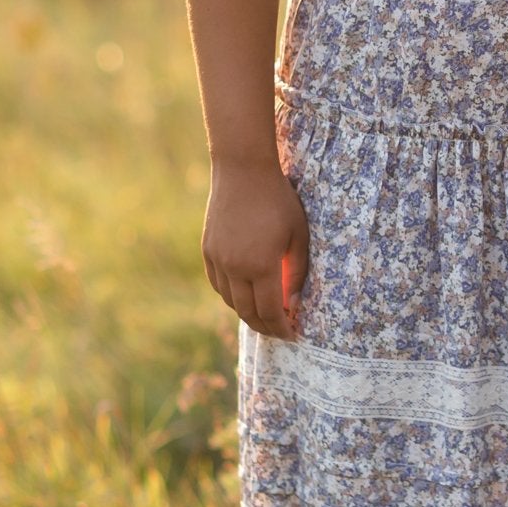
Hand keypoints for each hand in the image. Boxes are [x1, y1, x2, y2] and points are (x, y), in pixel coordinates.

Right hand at [202, 159, 310, 341]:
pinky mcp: (208, 250)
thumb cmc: (278, 200)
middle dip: (265, 327)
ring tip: (263, 317)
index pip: (270, 311)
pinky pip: (218, 284)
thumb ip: (297, 273)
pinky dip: (231, 296)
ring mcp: (217, 259)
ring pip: (230, 300)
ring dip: (247, 313)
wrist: (243, 170)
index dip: (281, 327)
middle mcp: (235, 267)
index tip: (292, 335)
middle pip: (247, 312)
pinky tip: (243, 296)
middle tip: (279, 332)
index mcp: (261, 265)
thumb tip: (293, 304)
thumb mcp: (299, 235)